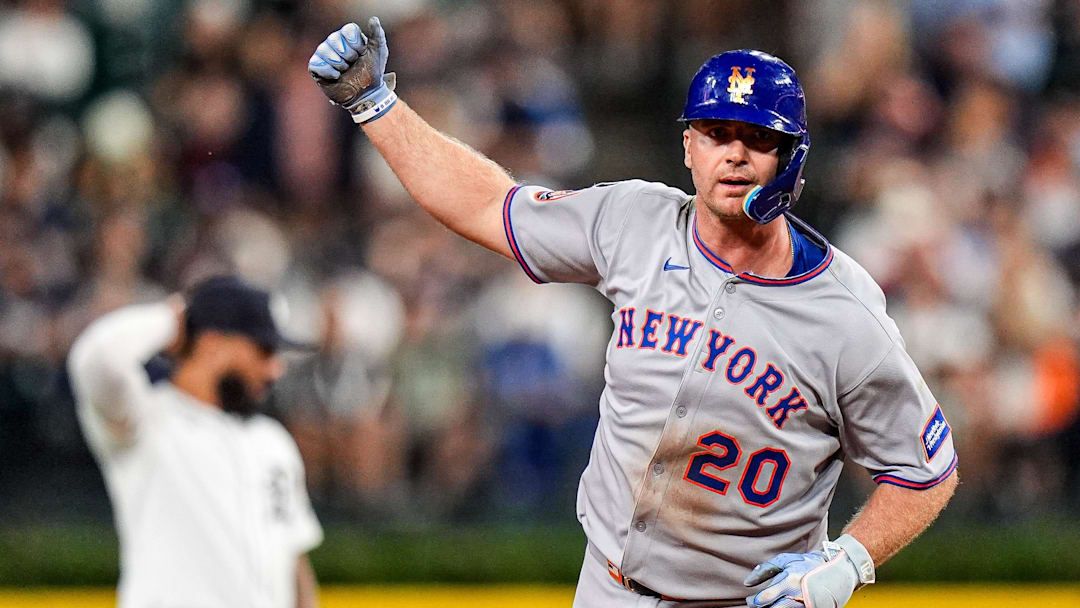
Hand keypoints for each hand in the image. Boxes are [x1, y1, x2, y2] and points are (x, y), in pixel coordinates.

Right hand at [308, 17, 397, 123]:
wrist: (365, 95)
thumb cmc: (372, 73)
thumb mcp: (378, 52)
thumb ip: (377, 35)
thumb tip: (373, 19)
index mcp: (348, 37)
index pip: (347, 30)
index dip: (355, 44)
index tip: (361, 54)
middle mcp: (334, 43)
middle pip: (334, 39)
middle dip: (348, 55)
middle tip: (352, 64)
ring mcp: (324, 54)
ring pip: (324, 50)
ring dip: (339, 64)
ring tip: (345, 71)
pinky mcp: (316, 67)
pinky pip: (316, 63)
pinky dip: (328, 71)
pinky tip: (336, 77)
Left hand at [743, 534, 874, 607]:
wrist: (836, 570)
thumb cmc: (808, 564)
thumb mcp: (785, 560)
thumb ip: (765, 570)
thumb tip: (747, 582)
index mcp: (789, 581)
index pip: (765, 598)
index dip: (754, 601)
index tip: (751, 600)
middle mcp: (797, 595)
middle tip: (757, 605)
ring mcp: (805, 605)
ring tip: (770, 605)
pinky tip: (782, 605)